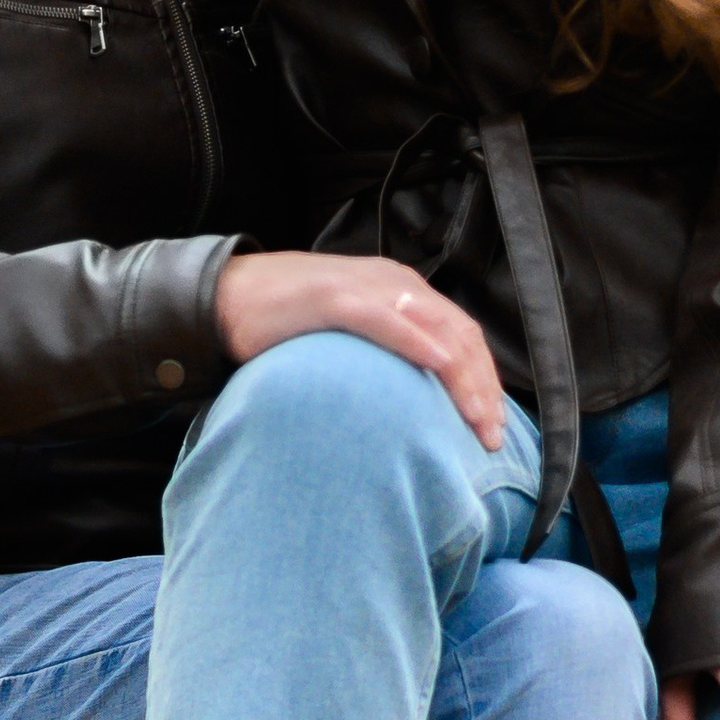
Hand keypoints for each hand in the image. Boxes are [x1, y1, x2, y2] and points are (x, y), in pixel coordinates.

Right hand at [215, 252, 505, 450]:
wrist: (226, 300)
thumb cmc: (285, 325)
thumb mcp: (349, 340)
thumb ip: (384, 358)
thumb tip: (414, 406)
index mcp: (401, 293)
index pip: (461, 336)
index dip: (484, 381)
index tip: (493, 426)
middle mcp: (393, 285)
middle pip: (459, 334)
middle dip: (483, 387)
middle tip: (492, 434)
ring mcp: (364, 288)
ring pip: (433, 327)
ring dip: (461, 375)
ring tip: (477, 415)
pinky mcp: (333, 297)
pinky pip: (385, 319)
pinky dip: (415, 340)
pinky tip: (436, 363)